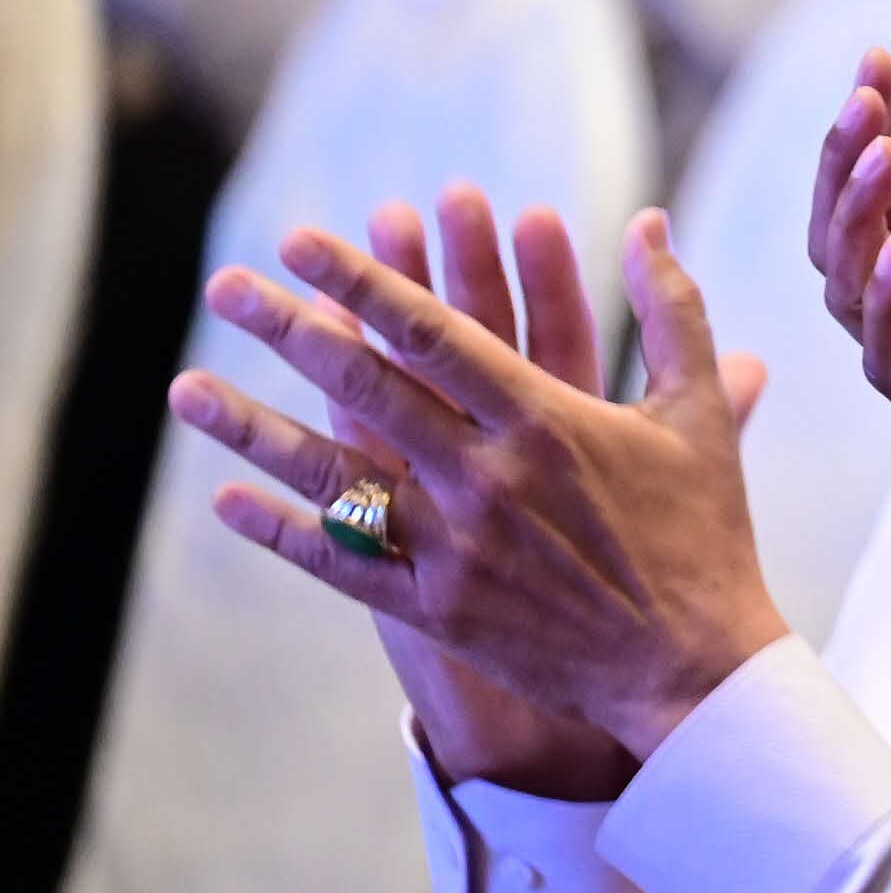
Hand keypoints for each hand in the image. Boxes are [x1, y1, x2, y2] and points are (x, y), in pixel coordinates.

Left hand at [171, 203, 785, 752]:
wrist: (694, 666)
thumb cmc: (704, 532)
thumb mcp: (701, 413)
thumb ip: (672, 311)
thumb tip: (648, 225)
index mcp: (549, 419)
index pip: (436, 332)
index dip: (363, 282)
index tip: (301, 241)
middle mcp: (490, 476)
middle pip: (367, 388)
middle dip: (288, 331)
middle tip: (224, 287)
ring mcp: (456, 546)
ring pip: (334, 476)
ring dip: (252, 429)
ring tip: (185, 389)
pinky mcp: (439, 609)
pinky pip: (342, 564)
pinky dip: (279, 533)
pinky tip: (225, 501)